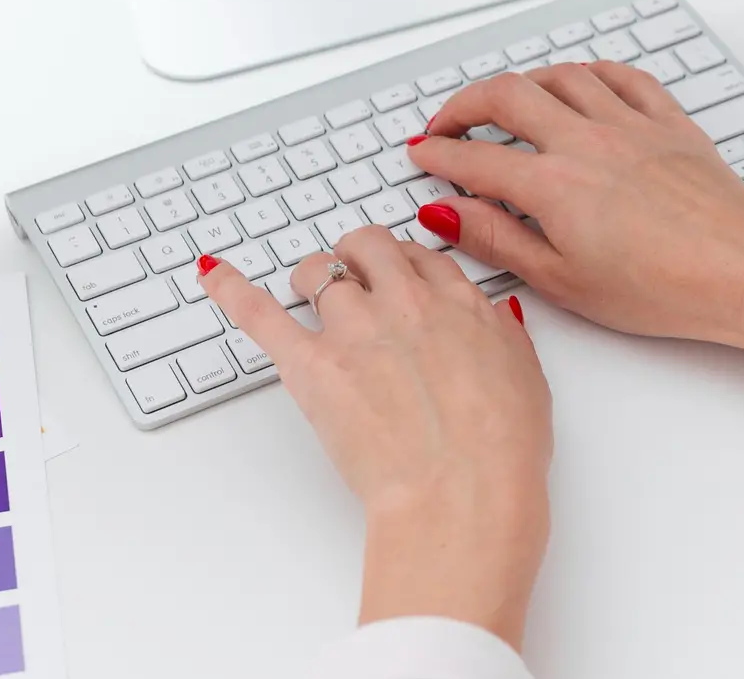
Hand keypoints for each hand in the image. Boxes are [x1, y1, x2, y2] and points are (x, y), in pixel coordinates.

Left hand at [200, 228, 551, 647]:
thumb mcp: (529, 380)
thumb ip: (505, 337)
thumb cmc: (502, 453)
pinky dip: (233, 290)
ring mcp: (356, 330)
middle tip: (351, 273)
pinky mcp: (313, 366)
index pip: (421, 258)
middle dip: (356, 255)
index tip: (396, 272)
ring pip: (317, 273)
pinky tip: (214, 274)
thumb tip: (495, 316)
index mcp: (458, 304)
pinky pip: (261, 314)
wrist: (464, 494)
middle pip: (367, 247)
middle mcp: (405, 303)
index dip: (403, 262)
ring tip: (304, 294)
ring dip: (310, 280)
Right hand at [408, 62, 743, 348]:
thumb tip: (447, 213)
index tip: (422, 156)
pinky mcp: (670, 124)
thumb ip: (498, 238)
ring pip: (563, 76)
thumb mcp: (563, 281)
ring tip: (507, 101)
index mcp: (555, 185)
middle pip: (507, 95)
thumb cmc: (663, 291)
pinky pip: (623, 76)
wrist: (743, 275)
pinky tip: (581, 84)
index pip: (474, 158)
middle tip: (448, 124)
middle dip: (465, 104)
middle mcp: (588, 141)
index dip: (438, 155)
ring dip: (524, 83)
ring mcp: (631, 125)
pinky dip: (591, 73)